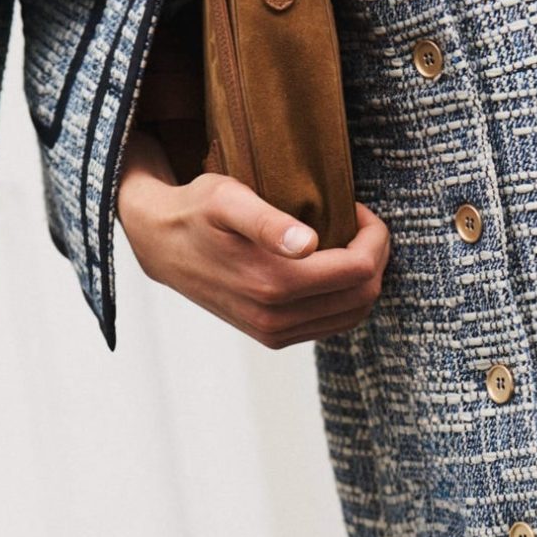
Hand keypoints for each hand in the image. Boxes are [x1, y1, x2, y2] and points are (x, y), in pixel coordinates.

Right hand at [118, 124, 388, 346]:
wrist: (161, 245)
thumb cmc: (196, 211)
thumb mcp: (226, 199)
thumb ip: (267, 221)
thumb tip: (308, 243)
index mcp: (273, 283)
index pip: (359, 269)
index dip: (374, 237)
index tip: (359, 209)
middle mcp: (276, 317)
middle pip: (363, 295)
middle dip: (376, 257)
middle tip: (361, 224)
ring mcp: (274, 332)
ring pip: (353, 314)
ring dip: (363, 279)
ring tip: (349, 242)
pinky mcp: (272, 337)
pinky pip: (331, 324)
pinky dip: (345, 297)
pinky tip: (332, 267)